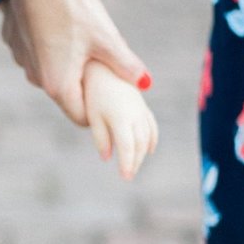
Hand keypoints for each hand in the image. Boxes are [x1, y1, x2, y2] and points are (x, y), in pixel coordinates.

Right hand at [2, 0, 150, 125]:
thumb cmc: (73, 8)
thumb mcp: (106, 38)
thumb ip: (125, 64)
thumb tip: (146, 83)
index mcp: (58, 84)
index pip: (81, 116)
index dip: (99, 110)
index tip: (110, 96)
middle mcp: (35, 78)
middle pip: (65, 94)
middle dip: (83, 84)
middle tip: (100, 65)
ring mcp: (21, 61)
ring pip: (48, 72)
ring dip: (64, 64)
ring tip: (79, 41)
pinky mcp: (13, 42)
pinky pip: (34, 54)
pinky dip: (47, 47)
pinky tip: (57, 24)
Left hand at [82, 60, 158, 178]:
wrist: (104, 66)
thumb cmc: (94, 93)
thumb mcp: (93, 116)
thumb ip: (101, 138)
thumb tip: (107, 157)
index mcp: (121, 118)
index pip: (128, 147)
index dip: (128, 164)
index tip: (125, 177)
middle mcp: (135, 115)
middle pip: (140, 145)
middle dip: (136, 162)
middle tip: (128, 175)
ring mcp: (141, 110)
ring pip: (147, 136)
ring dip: (143, 153)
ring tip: (135, 165)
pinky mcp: (142, 106)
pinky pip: (151, 126)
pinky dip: (151, 139)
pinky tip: (148, 150)